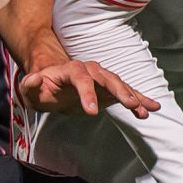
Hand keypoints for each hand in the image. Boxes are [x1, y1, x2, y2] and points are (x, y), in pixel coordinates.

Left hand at [17, 59, 159, 117]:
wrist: (54, 84)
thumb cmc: (42, 87)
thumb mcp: (30, 87)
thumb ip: (30, 84)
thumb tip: (34, 79)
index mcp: (71, 69)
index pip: (80, 77)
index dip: (87, 93)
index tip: (91, 112)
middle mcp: (90, 70)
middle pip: (107, 78)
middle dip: (119, 91)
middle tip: (130, 105)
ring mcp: (102, 79)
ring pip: (120, 85)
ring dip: (133, 97)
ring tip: (145, 110)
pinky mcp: (109, 91)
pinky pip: (127, 94)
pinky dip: (140, 100)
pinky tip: (152, 108)